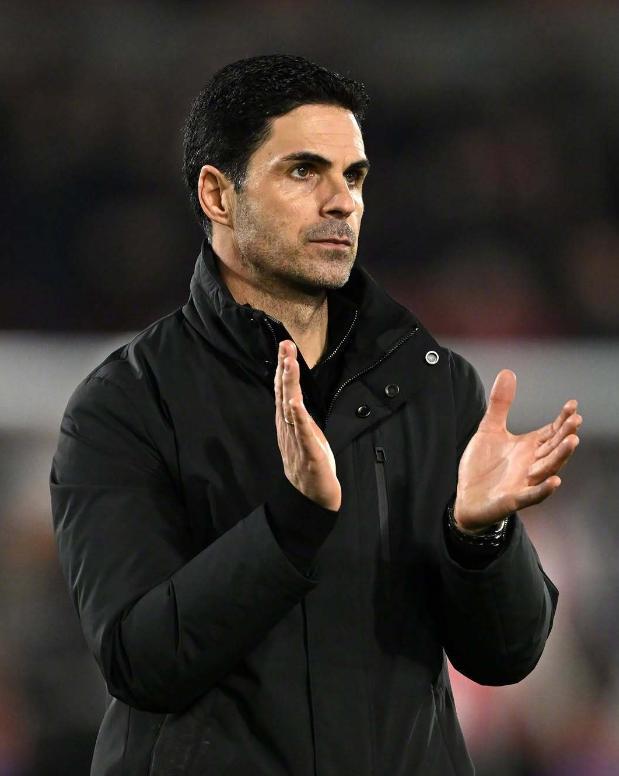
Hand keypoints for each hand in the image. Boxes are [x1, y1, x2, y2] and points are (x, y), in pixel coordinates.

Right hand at [274, 340, 340, 510]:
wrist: (312, 499)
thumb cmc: (310, 466)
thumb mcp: (305, 435)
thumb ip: (299, 418)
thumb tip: (294, 398)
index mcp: (288, 425)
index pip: (283, 391)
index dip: (283, 369)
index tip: (284, 348)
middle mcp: (287, 430)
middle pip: (284, 395)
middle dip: (284, 369)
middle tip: (285, 346)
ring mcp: (296, 441)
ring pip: (291, 410)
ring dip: (289, 386)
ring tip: (289, 365)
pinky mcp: (308, 454)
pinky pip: (302, 434)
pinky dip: (298, 418)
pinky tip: (295, 403)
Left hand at [454, 369, 581, 532]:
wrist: (466, 498)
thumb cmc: (483, 466)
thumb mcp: (489, 429)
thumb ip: (500, 404)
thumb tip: (508, 372)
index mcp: (528, 447)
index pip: (551, 431)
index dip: (562, 419)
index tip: (573, 405)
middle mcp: (531, 464)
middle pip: (553, 448)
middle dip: (565, 435)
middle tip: (576, 421)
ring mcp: (524, 482)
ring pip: (547, 468)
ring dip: (560, 456)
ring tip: (572, 441)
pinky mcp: (513, 499)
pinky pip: (531, 495)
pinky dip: (543, 490)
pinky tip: (555, 481)